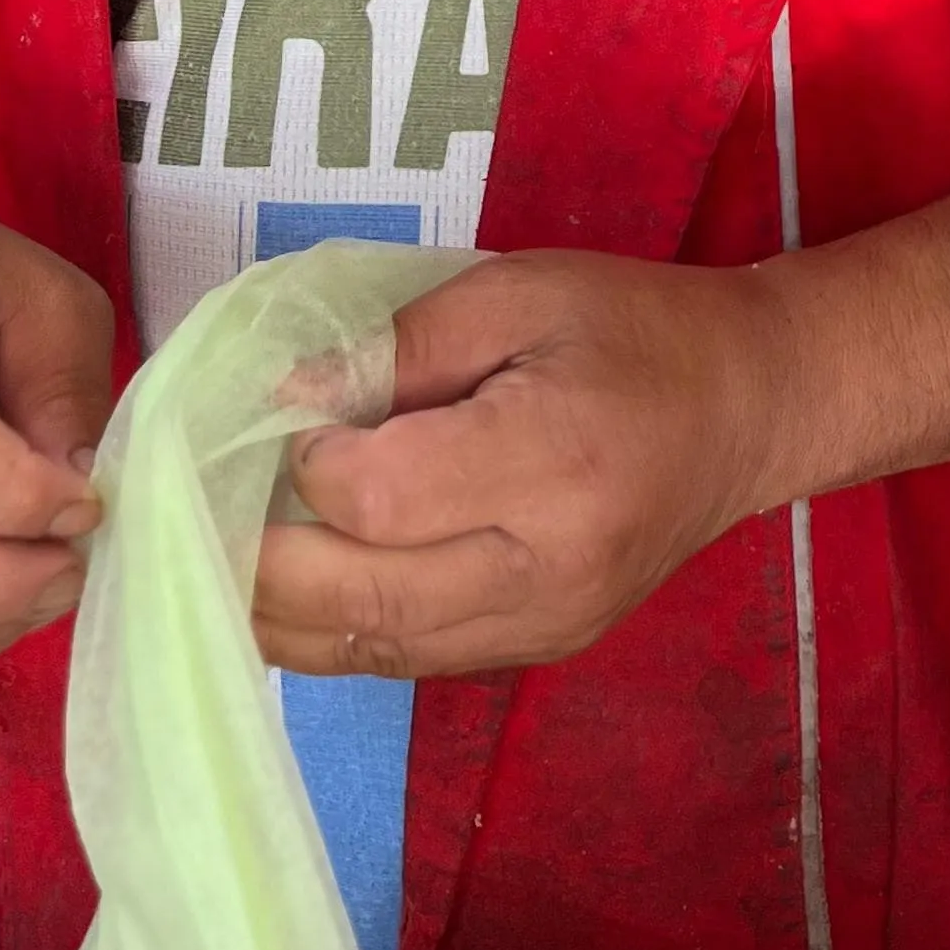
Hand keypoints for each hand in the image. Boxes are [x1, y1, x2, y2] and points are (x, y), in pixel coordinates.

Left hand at [256, 253, 786, 679]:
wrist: (750, 409)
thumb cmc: (635, 328)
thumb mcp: (518, 292)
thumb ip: (398, 345)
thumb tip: (282, 399)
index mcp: (555, 464)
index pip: (379, 502)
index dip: (306, 464)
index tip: (287, 416)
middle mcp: (550, 571)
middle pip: (360, 598)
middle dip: (257, 555)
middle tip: (199, 502)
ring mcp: (544, 628)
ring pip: (370, 649)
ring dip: (275, 609)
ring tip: (217, 548)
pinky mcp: (536, 652)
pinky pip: (404, 657)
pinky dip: (329, 627)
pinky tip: (285, 583)